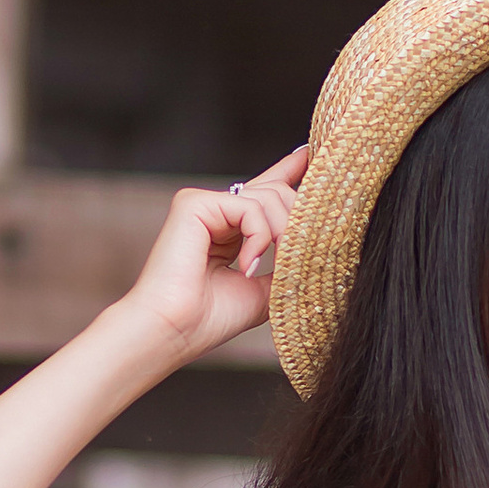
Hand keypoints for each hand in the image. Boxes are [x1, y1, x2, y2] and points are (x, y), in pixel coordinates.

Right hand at [110, 146, 308, 359]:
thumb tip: (316, 245)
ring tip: (266, 269)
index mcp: (230, 228)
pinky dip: (260, 237)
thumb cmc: (209, 319)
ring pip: (270, 197)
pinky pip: (250, 206)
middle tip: (298, 254)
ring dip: (281, 235)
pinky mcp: (193, 203)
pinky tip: (247, 266)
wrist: (172, 332)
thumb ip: (286, 264)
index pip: (265, 190)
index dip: (291, 171)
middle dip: (298, 221)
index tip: (312, 156)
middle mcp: (217, 211)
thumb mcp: (264, 290)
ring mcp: (203, 204)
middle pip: (277, 193)